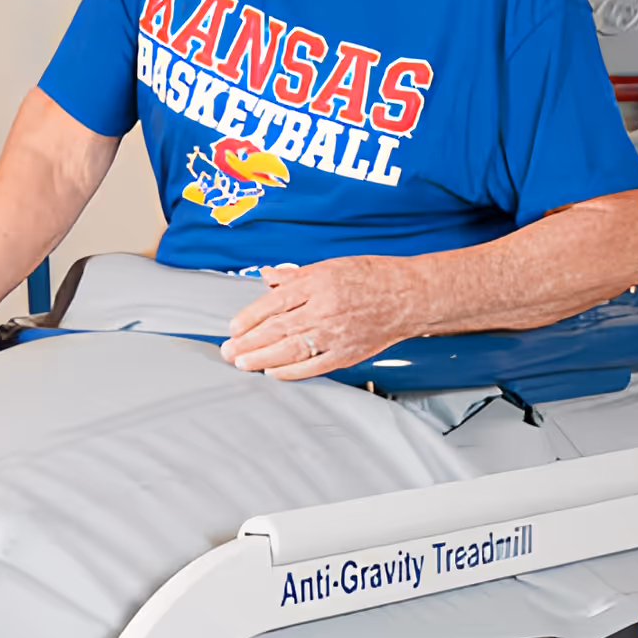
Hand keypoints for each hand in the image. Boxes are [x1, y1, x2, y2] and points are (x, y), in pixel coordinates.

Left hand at [221, 257, 424, 378]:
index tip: (233, 327)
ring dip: (261, 359)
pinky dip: (290, 371)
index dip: (249, 317)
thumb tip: (267, 276)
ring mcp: (335, 334)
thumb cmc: (371, 278)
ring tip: (242, 363)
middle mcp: (324, 309)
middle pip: (276, 329)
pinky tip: (273, 372)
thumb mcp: (330, 266)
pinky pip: (312, 366)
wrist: (408, 296)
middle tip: (229, 351)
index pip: (274, 303)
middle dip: (248, 342)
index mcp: (318, 283)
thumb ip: (296, 276)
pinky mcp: (346, 353)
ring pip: (290, 350)